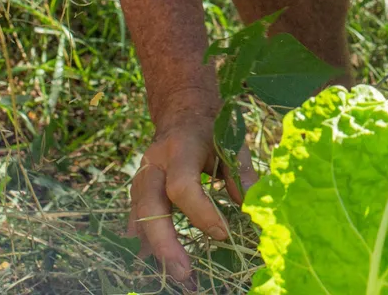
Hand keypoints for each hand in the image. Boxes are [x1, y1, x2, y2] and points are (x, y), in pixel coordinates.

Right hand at [128, 114, 231, 288]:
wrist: (182, 114)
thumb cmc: (211, 130)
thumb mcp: (231, 142)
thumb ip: (240, 172)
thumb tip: (251, 205)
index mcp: (180, 148)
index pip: (182, 186)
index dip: (202, 213)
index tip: (224, 233)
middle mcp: (154, 163)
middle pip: (149, 206)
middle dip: (165, 242)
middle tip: (184, 272)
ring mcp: (141, 177)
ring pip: (139, 217)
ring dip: (155, 248)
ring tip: (176, 273)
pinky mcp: (137, 190)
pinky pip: (136, 219)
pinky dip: (145, 242)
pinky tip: (156, 262)